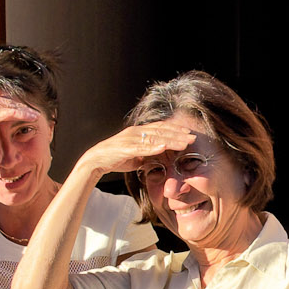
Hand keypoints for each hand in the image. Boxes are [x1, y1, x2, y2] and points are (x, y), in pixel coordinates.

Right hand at [0, 89, 40, 148]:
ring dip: (26, 110)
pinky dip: (21, 114)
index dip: (17, 104)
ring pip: (12, 106)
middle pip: (10, 101)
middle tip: (36, 111)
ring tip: (37, 115)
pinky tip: (30, 117)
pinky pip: (8, 113)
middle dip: (24, 106)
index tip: (27, 109)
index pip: (4, 98)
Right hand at [73, 123, 195, 177]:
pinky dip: (153, 147)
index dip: (175, 130)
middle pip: (161, 131)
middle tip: (193, 137)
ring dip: (171, 140)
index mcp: (139, 132)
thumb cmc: (116, 158)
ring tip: (184, 143)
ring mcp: (131, 139)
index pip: (160, 128)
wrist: (95, 160)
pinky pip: (142, 147)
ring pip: (155, 138)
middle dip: (178, 134)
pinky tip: (164, 147)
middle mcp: (136, 132)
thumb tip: (158, 158)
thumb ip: (147, 154)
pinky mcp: (125, 148)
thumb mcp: (136, 156)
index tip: (189, 133)